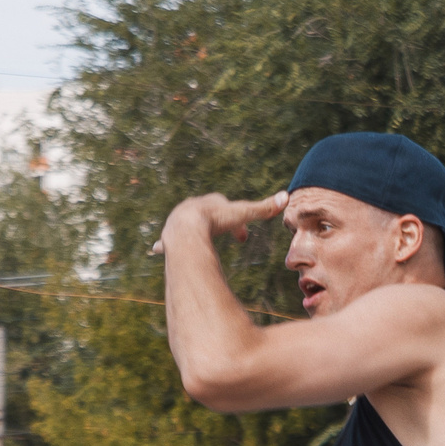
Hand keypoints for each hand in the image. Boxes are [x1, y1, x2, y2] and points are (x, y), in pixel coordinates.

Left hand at [151, 191, 287, 255]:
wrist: (187, 228)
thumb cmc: (215, 220)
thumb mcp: (242, 214)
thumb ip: (263, 208)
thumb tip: (286, 196)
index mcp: (212, 203)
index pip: (228, 209)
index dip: (237, 224)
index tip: (242, 238)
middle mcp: (194, 207)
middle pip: (208, 215)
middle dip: (216, 226)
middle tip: (224, 238)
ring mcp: (179, 219)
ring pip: (187, 225)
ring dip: (194, 233)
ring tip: (197, 243)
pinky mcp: (169, 233)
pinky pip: (167, 239)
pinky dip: (165, 244)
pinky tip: (158, 249)